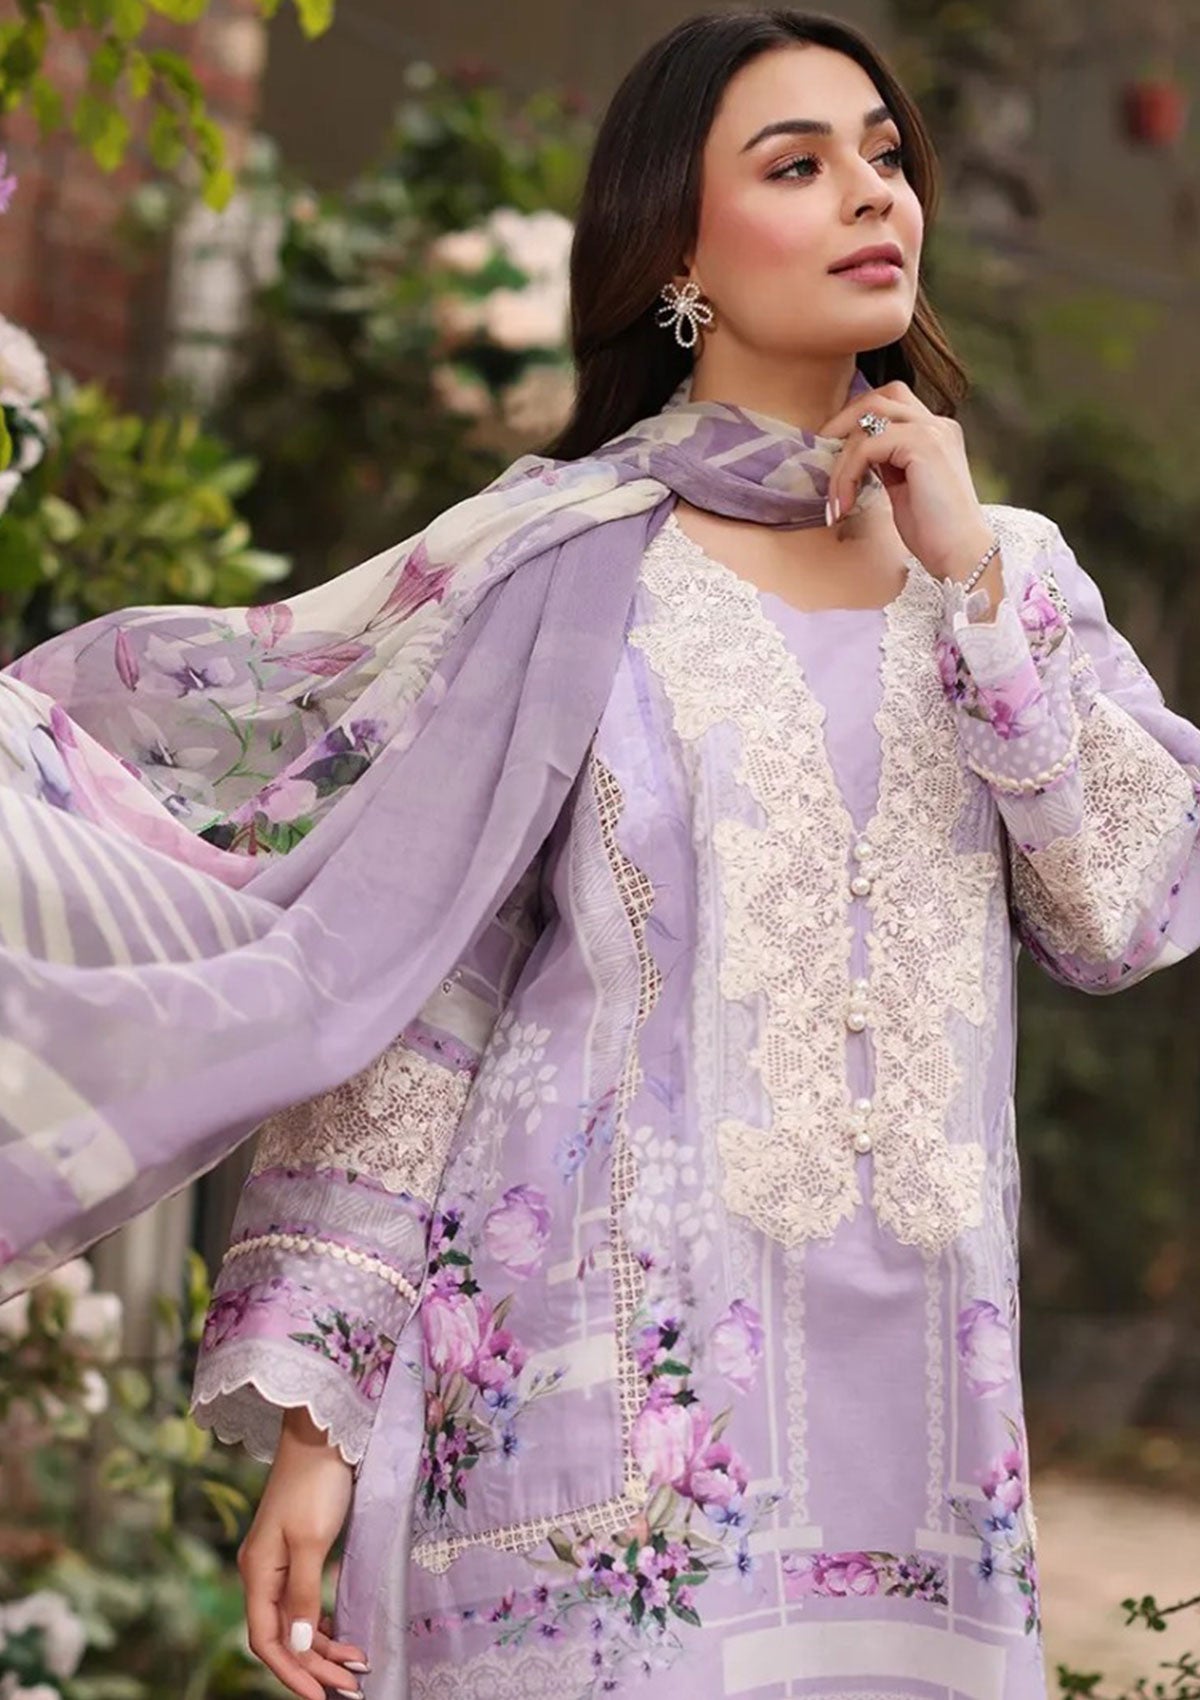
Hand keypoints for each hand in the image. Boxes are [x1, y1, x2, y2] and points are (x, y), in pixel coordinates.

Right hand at [237, 1406, 369, 1699]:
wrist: (321, 1431)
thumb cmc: (316, 1482)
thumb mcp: (312, 1541)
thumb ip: (303, 1594)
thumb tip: (295, 1645)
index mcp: (257, 1573)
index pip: (266, 1640)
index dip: (292, 1673)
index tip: (323, 1697)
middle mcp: (262, 1572)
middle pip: (283, 1635)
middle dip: (315, 1665)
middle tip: (353, 1686)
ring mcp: (279, 1561)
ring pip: (295, 1620)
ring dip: (322, 1646)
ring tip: (355, 1666)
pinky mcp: (297, 1550)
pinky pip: (304, 1600)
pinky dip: (321, 1622)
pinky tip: (339, 1635)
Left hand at [818, 380, 994, 583]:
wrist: (962, 555)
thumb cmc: (933, 532)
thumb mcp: (903, 488)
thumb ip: (884, 463)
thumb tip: (848, 455)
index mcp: (935, 431)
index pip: (888, 403)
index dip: (854, 422)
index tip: (831, 456)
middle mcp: (937, 424)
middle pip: (876, 398)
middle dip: (840, 425)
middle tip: (818, 460)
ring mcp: (932, 430)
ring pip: (866, 421)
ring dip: (840, 461)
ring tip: (834, 499)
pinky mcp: (923, 445)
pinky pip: (866, 446)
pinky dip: (846, 476)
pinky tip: (844, 505)